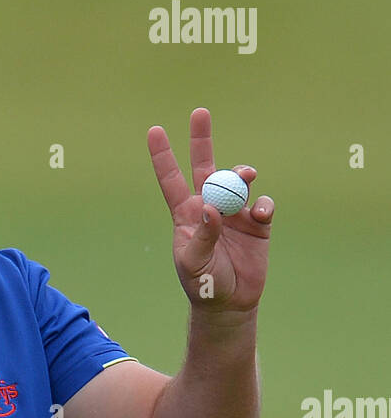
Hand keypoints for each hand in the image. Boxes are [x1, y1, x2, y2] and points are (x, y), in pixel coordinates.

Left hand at [148, 107, 273, 314]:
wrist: (229, 304)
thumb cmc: (203, 284)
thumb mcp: (194, 262)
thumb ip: (202, 235)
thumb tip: (211, 206)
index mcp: (186, 215)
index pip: (171, 181)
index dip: (163, 157)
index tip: (154, 131)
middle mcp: (209, 207)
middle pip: (205, 166)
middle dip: (202, 139)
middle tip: (200, 113)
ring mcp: (234, 213)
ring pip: (237, 181)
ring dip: (241, 175)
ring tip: (246, 178)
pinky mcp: (257, 224)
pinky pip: (263, 204)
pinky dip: (264, 205)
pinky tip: (260, 215)